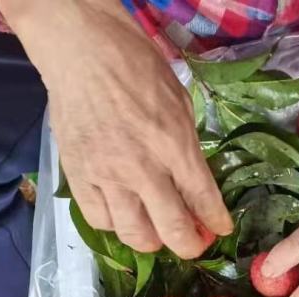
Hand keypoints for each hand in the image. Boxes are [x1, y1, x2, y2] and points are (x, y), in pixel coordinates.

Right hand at [0, 0, 230, 256]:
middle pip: (173, 231)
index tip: (219, 230)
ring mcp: (107, 176)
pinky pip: (100, 221)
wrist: (83, 49)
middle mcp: (142, 168)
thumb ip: (188, 150)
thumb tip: (195, 187)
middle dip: (189, 244)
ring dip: (152, 240)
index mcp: (174, 145)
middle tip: (192, 241)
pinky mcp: (79, 177)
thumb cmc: (136, 67)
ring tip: (156, 230)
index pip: (203, 201)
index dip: (215, 223)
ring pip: (135, 236)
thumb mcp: (179, 104)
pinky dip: (115, 224)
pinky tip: (122, 213)